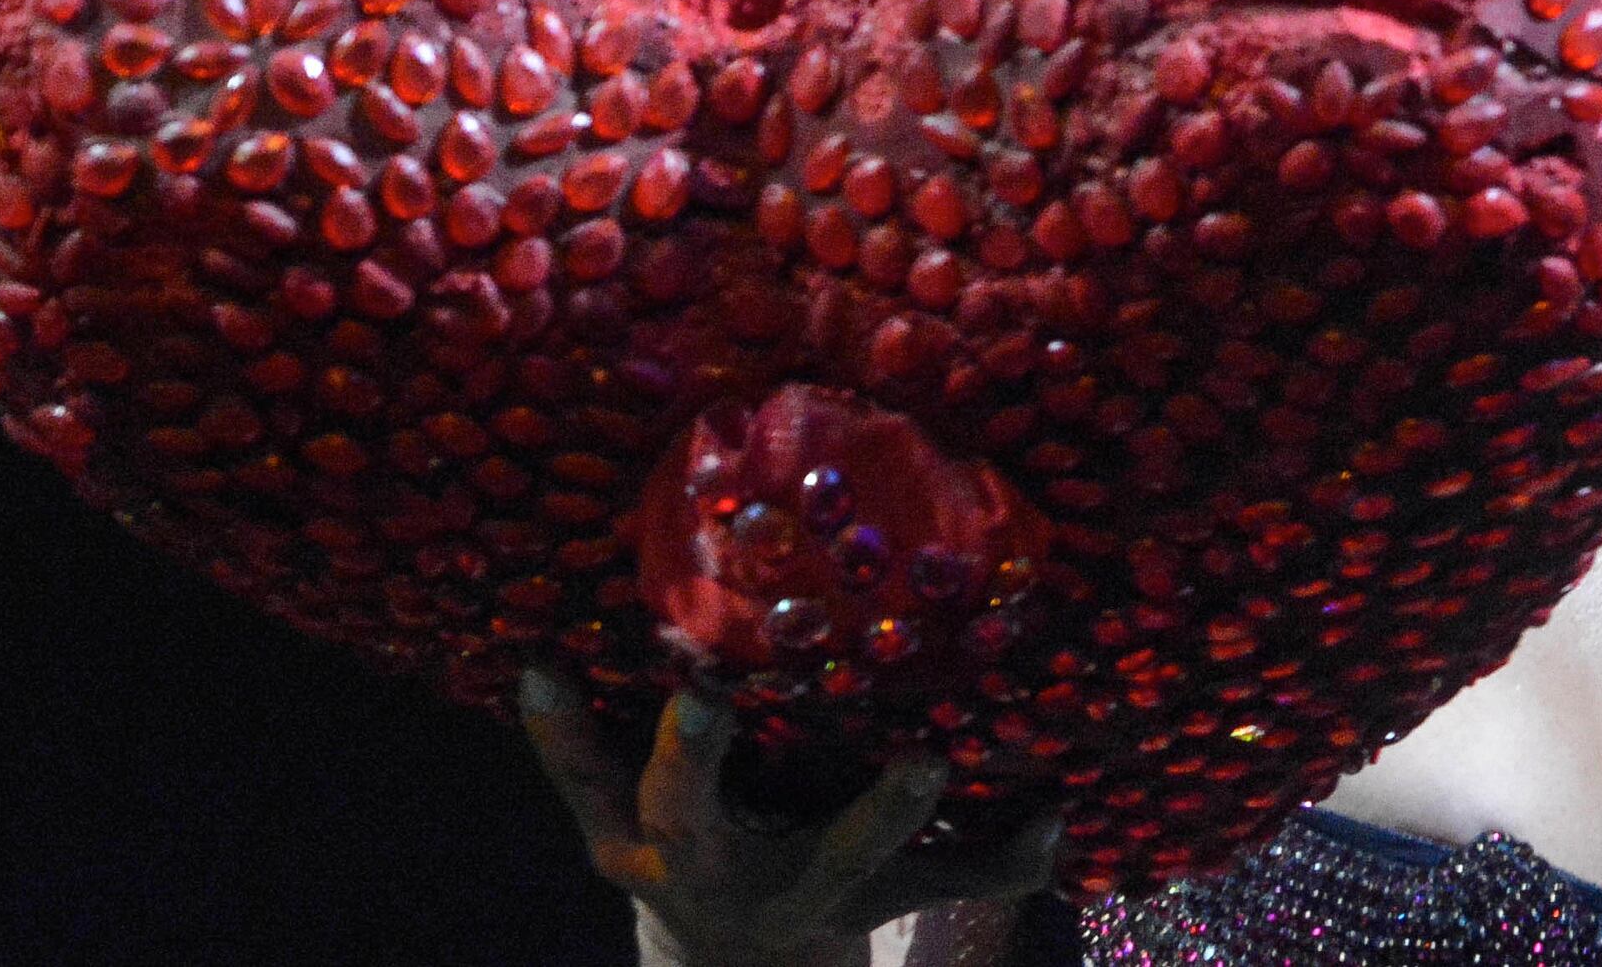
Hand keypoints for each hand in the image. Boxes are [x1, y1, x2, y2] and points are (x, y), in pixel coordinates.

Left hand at [519, 667, 1060, 966]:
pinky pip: (572, 776)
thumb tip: (1064, 818)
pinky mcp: (603, 830)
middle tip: (707, 695)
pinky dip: (552, 726)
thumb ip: (988, 866)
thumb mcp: (903, 895)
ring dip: (590, 741)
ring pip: (612, 798)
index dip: (886, 817)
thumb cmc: (830, 896)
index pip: (850, 856)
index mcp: (799, 891)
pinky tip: (537, 663)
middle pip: (700, 826)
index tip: (926, 761)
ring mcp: (646, 855)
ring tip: (565, 668)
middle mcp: (714, 876)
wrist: (725, 960)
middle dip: (698, 765)